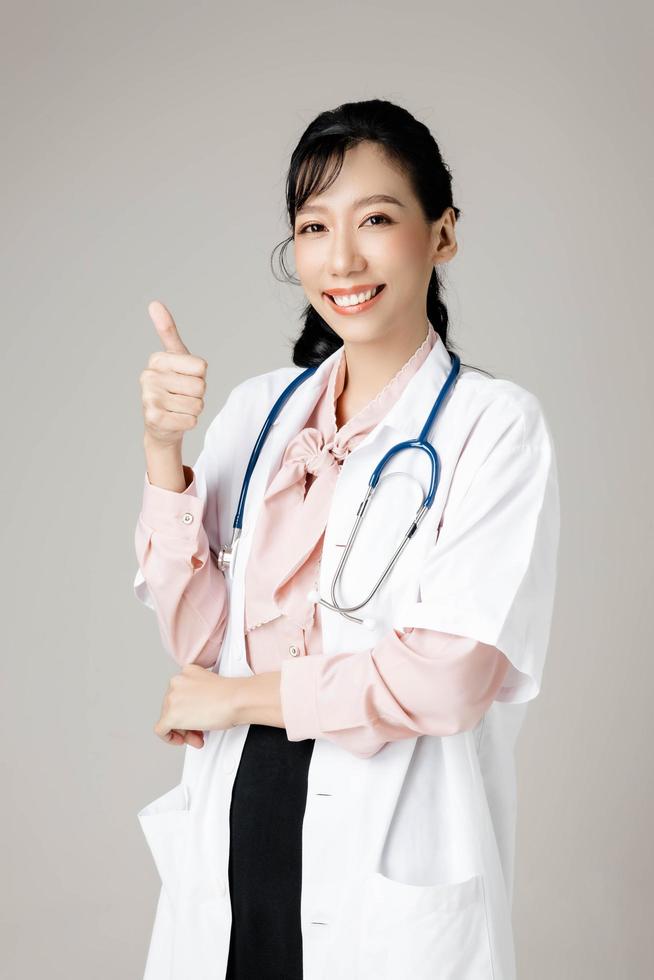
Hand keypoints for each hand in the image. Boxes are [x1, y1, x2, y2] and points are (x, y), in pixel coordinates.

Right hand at [139, 300, 207, 449]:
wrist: (161, 424)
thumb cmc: (172, 387)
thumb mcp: (175, 357)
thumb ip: (167, 331)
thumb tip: (154, 303)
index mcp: (157, 360)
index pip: (201, 368)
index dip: (200, 377)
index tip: (185, 378)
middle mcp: (149, 377)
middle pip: (200, 387)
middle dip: (197, 395)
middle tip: (181, 396)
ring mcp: (149, 398)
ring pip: (197, 405)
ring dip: (193, 410)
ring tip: (178, 408)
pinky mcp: (154, 419)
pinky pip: (191, 420)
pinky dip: (188, 423)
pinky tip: (175, 420)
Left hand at [154, 665, 237, 747]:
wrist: (237, 699)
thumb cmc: (232, 695)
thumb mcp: (211, 685)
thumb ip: (197, 693)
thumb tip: (193, 710)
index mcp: (187, 671)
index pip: (179, 693)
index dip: (188, 708)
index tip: (198, 715)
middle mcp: (176, 682)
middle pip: (172, 707)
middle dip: (186, 722)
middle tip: (200, 730)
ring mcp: (172, 698)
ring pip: (168, 719)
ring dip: (183, 731)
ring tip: (198, 736)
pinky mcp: (171, 715)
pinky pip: (161, 730)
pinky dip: (169, 738)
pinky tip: (181, 740)